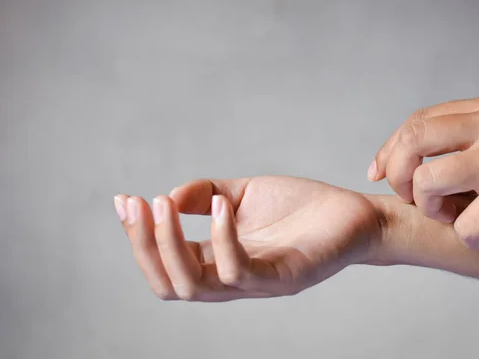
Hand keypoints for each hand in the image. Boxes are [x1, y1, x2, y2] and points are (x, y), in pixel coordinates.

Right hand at [113, 176, 381, 301]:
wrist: (354, 214)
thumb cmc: (300, 208)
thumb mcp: (243, 194)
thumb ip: (205, 194)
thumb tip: (166, 197)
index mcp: (219, 261)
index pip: (165, 264)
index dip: (139, 237)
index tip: (124, 200)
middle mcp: (231, 279)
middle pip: (169, 283)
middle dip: (144, 245)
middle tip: (136, 205)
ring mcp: (256, 284)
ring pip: (194, 286)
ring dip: (169, 245)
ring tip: (162, 205)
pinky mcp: (283, 279)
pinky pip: (239, 270)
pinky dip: (221, 238)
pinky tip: (220, 206)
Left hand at [369, 93, 478, 248]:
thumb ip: (465, 135)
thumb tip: (407, 155)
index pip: (417, 121)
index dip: (390, 149)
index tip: (378, 172)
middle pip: (412, 141)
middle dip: (396, 174)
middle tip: (411, 198)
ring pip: (428, 181)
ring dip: (432, 208)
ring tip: (456, 215)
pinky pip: (465, 223)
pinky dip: (470, 237)